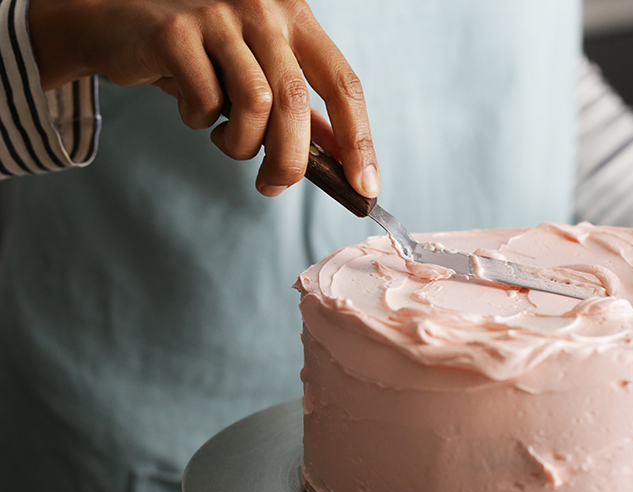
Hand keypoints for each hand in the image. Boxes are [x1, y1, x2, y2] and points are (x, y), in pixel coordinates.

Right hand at [28, 0, 377, 197]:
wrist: (121, 23)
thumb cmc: (202, 55)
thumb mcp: (259, 71)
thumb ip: (301, 110)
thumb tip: (344, 161)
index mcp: (296, 17)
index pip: (343, 84)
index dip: (359, 140)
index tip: (366, 186)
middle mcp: (264, 9)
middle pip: (296, 102)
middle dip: (290, 160)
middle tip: (274, 186)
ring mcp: (220, 15)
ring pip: (255, 104)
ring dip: (242, 144)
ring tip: (227, 141)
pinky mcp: (176, 31)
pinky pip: (205, 100)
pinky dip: (201, 122)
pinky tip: (193, 109)